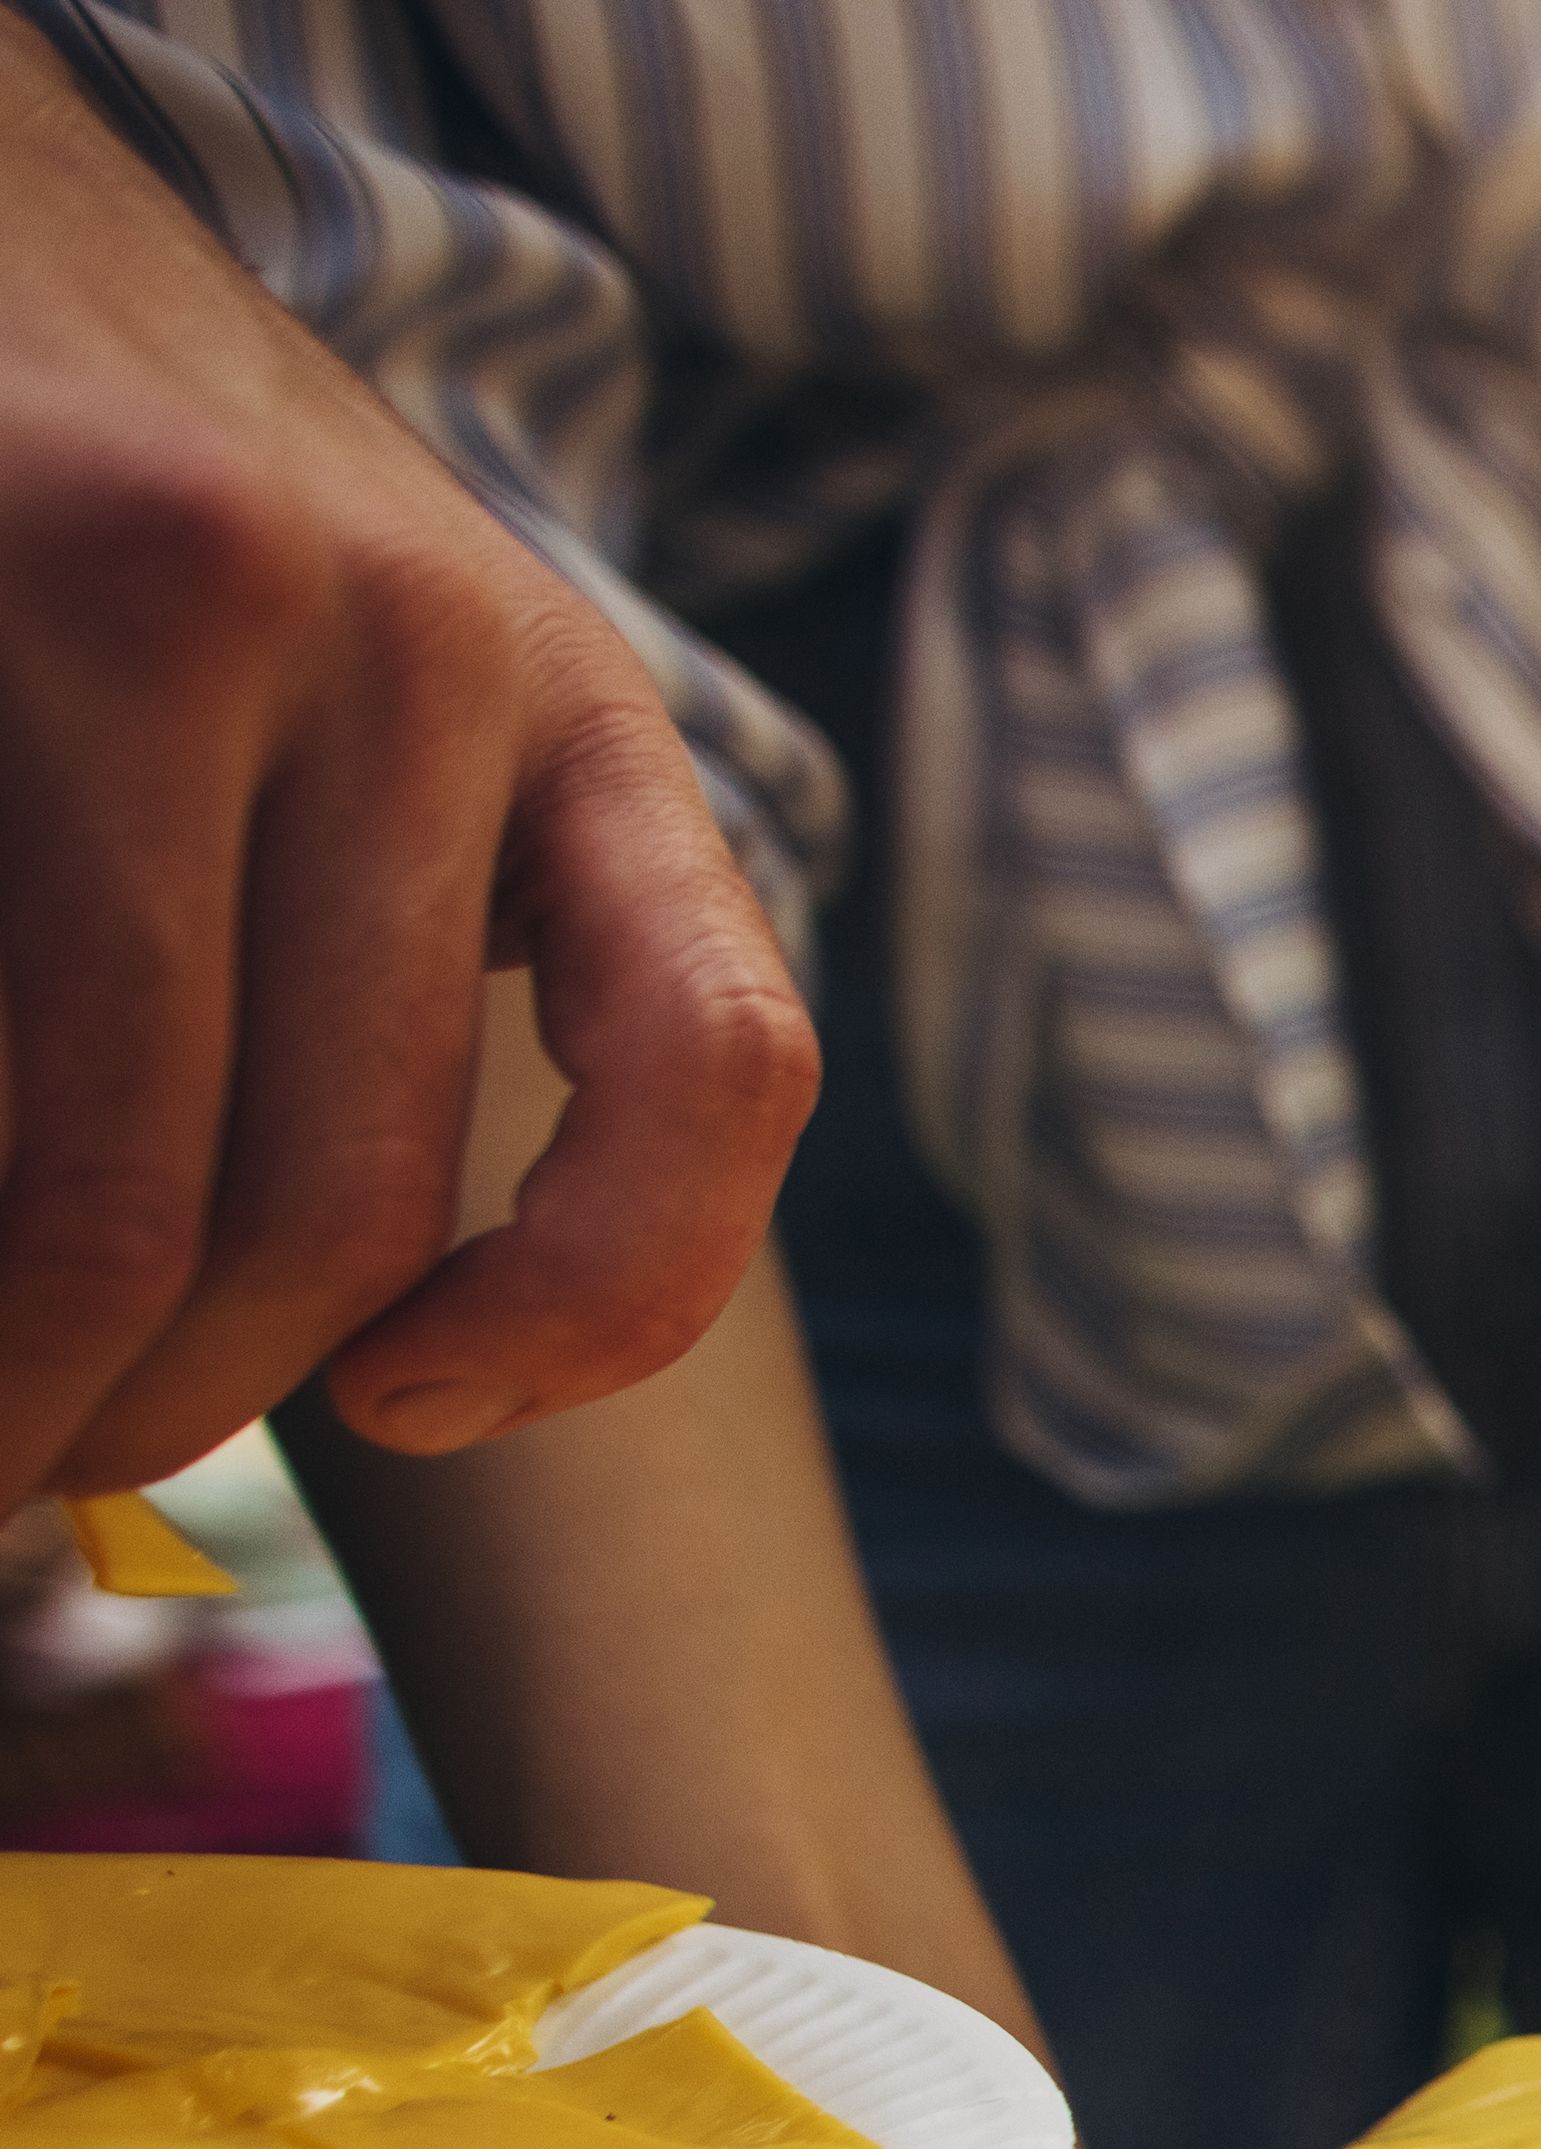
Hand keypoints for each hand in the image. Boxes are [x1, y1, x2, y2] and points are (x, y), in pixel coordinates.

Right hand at [0, 29, 810, 1513]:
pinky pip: (1, 1032)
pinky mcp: (8, 584)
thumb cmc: (175, 542)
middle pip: (331, 1190)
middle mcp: (421, 647)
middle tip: (55, 1466)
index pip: (720, 1073)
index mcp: (580, 716)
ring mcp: (189, 602)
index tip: (413, 1406)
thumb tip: (397, 1356)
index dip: (600, 1304)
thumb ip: (433, 959)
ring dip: (20, 1344)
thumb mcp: (400, 715)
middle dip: (167, 1398)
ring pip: (112, 1149)